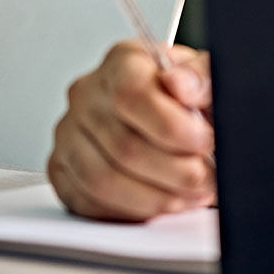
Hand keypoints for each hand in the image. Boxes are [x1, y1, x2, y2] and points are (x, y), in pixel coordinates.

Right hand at [48, 41, 215, 220]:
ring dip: (157, 196)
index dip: (173, 126)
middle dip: (176, 171)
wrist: (180, 120)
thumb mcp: (211, 80)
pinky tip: (166, 201)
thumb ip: (203, 78)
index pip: (131, 94)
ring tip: (193, 193)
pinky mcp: (62, 170)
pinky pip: (88, 201)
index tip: (206, 141)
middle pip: (122, 145)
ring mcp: (69, 133)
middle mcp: (88, 95)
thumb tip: (181, 84)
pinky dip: (133, 211)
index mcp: (123, 63)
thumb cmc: (193, 98)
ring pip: (102, 180)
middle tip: (208, 177)